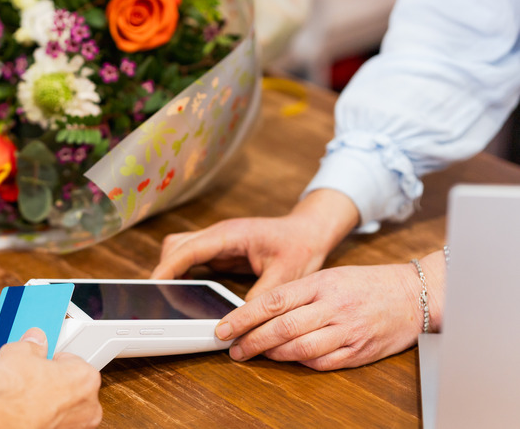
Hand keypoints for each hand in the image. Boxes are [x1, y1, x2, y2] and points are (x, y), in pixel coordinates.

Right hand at [0, 328, 101, 428]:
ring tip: (24, 393)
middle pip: (70, 385)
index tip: (41, 360)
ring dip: (47, 400)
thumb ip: (33, 344)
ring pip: (62, 406)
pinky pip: (52, 421)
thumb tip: (34, 341)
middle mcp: (87, 406)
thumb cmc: (12, 394)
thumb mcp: (19, 352)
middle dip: (51, 380)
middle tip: (30, 376)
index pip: (71, 360)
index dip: (51, 359)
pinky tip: (24, 410)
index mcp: (86, 379)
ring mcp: (74, 426)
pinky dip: (42, 416)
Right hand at [151, 190, 359, 299]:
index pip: (188, 248)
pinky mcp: (220, 251)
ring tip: (170, 297)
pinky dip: (183, 273)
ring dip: (172, 270)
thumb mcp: (286, 275)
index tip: (154, 285)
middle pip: (175, 246)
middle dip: (165, 269)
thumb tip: (240, 320)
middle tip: (161, 297)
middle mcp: (219, 235)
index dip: (168, 267)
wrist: (310, 232)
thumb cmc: (300, 246)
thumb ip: (262, 298)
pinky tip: (186, 292)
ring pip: (180, 251)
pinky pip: (192, 260)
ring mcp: (217, 242)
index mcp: (231, 234)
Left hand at [214, 253, 444, 370]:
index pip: (273, 301)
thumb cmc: (367, 283)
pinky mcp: (358, 352)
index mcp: (321, 283)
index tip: (223, 328)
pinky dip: (300, 362)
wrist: (414, 294)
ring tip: (255, 354)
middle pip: (282, 328)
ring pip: (299, 349)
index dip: (243, 317)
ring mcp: (347, 331)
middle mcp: (332, 307)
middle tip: (233, 348)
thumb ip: (297, 292)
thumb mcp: (329, 276)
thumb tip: (260, 311)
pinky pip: (321, 363)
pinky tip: (289, 358)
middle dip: (251, 341)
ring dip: (272, 354)